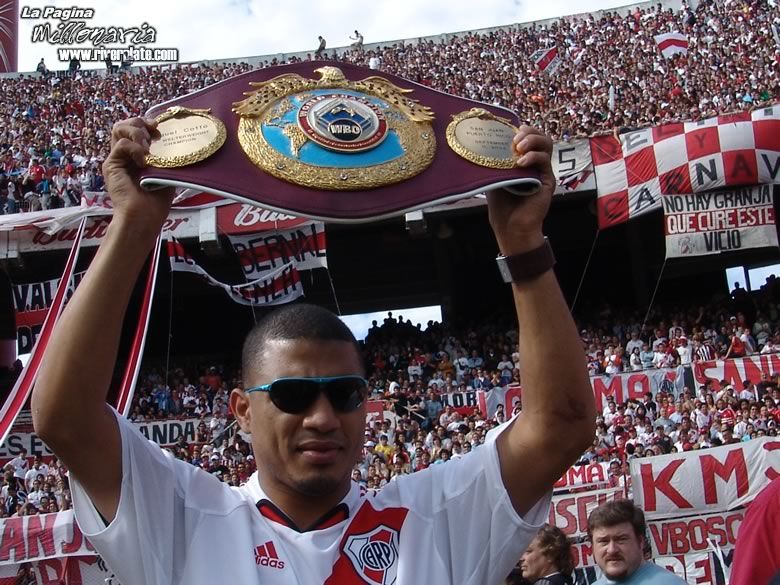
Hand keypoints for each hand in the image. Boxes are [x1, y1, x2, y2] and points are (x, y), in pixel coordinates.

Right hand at [102, 117, 173, 237]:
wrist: (145, 217)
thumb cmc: (156, 201)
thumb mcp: (168, 174)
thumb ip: (169, 158)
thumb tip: (183, 144)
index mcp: (137, 156)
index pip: (136, 129)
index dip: (147, 123)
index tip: (160, 126)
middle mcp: (125, 155)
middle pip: (124, 125)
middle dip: (140, 122)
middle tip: (154, 130)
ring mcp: (117, 159)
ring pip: (118, 129)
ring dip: (135, 132)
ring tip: (147, 144)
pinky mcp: (111, 165)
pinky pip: (120, 145)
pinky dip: (134, 148)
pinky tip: (144, 160)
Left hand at [487, 126, 554, 254]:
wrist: (510, 226)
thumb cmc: (501, 204)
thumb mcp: (492, 176)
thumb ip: (492, 161)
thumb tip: (479, 143)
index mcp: (521, 159)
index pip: (526, 136)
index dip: (520, 129)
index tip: (507, 130)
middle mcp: (534, 163)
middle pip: (539, 135)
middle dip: (528, 131)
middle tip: (514, 138)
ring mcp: (542, 170)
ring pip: (546, 144)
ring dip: (533, 140)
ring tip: (519, 146)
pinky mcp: (548, 180)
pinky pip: (545, 161)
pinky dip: (533, 157)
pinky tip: (521, 163)